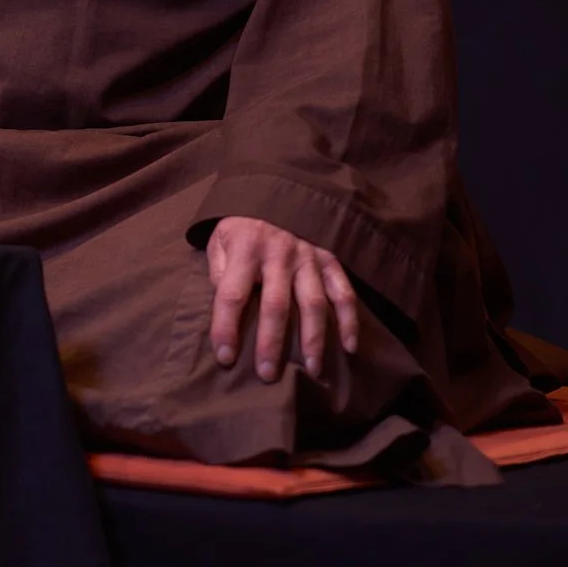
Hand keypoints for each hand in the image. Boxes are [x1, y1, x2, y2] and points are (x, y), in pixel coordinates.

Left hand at [205, 216, 358, 382]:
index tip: (225, 358)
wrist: (275, 191)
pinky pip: (344, 292)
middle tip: (268, 375)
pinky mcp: (329, 259)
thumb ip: (218, 271)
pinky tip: (349, 348)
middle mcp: (279, 254)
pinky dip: (349, 320)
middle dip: (271, 343)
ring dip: (313, 339)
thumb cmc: (242, 227)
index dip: (226, 328)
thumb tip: (223, 308)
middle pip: (275, 305)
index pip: (231, 294)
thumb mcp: (219, 240)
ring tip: (312, 370)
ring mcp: (308, 257)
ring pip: (313, 303)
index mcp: (245, 249)